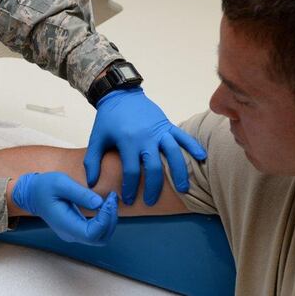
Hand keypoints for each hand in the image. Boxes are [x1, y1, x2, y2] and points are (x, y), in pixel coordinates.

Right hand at [12, 172, 117, 245]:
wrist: (32, 194)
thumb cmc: (45, 186)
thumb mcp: (61, 183)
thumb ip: (80, 193)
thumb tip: (99, 203)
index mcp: (65, 225)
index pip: (92, 234)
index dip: (105, 220)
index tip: (108, 200)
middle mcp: (71, 234)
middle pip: (100, 238)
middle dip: (111, 219)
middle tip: (112, 198)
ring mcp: (74, 234)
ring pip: (101, 237)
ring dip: (110, 220)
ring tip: (110, 200)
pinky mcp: (77, 230)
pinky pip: (97, 231)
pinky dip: (105, 220)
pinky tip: (105, 205)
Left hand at [85, 87, 206, 205]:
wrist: (120, 94)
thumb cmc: (108, 118)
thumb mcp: (96, 138)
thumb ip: (92, 161)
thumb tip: (91, 183)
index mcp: (127, 141)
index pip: (131, 171)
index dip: (129, 188)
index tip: (128, 199)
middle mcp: (146, 137)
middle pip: (154, 167)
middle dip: (153, 187)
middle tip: (151, 201)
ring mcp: (159, 130)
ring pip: (173, 153)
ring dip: (180, 172)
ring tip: (184, 189)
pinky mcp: (167, 124)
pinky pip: (183, 136)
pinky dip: (194, 146)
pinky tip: (202, 157)